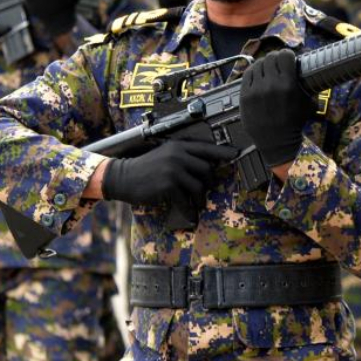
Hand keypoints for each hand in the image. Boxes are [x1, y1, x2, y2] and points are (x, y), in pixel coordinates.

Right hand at [102, 131, 237, 220]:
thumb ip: (184, 156)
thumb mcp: (165, 154)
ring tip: (195, 203)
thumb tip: (208, 165)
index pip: (207, 148)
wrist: (124, 177)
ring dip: (199, 198)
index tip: (237, 153)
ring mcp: (173, 169)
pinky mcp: (168, 185)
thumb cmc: (146, 167)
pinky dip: (188, 209)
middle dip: (208, 183)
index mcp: (179, 146)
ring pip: (199, 186)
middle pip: (207, 169)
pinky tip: (189, 214)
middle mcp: (178, 155)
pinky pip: (186, 199)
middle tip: (203, 191)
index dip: (224, 152)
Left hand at [240, 49, 315, 167]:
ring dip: (264, 64)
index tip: (288, 58)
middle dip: (276, 58)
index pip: (285, 56)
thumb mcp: (307, 103)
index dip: (287, 55)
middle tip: (278, 63)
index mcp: (288, 85)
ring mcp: (256, 90)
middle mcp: (271, 85)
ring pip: (258, 64)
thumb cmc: (294, 122)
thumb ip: (306, 85)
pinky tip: (258, 75)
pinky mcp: (244, 95)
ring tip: (267, 70)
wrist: (276, 142)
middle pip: (270, 57)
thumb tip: (306, 69)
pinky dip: (253, 72)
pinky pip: (247, 74)